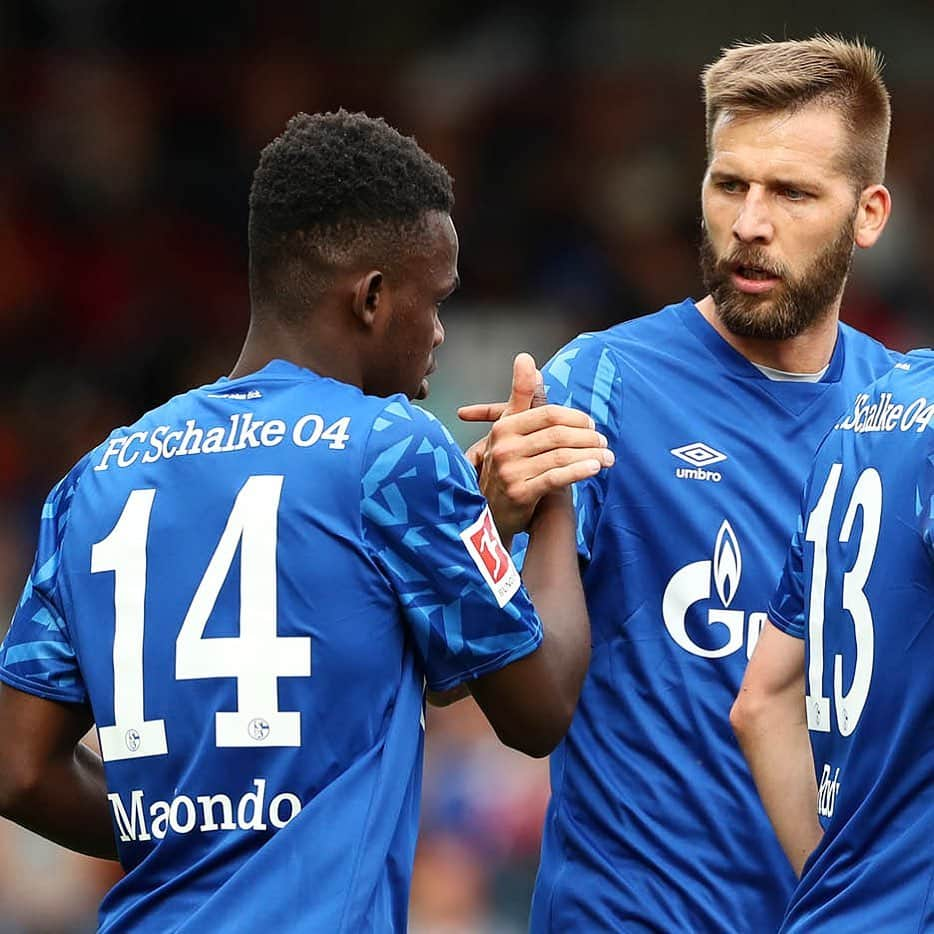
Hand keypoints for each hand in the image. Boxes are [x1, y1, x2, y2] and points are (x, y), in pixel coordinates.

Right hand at [458, 353, 613, 537]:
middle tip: (604, 442)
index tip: (591, 425)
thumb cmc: (507, 465)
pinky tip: (595, 469)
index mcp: (503, 426)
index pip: (548, 414)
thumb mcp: (510, 428)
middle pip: (558, 434)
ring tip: (607, 457)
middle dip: (587, 438)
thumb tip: (527, 360)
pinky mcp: (520, 493)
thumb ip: (522, 395)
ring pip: (561, 455)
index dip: (575, 418)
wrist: (492, 511)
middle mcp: (504, 446)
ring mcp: (510, 471)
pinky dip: (579, 471)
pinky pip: (556, 478)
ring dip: (590, 455)